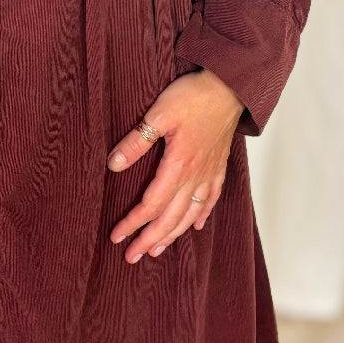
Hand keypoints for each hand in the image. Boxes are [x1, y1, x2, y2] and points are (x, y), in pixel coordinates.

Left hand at [106, 69, 244, 262]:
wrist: (230, 86)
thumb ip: (137, 141)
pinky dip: (202, 215)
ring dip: (174, 234)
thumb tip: (114, 165)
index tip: (117, 236)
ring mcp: (210, 172)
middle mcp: (196, 175)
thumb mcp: (158, 114)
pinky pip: (211, 198)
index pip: (151, 204)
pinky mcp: (219, 165)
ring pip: (191, 213)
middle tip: (132, 256)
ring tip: (158, 249)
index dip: (133, 223)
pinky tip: (196, 225)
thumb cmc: (194, 96)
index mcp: (179, 165)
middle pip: (171, 217)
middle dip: (150, 239)